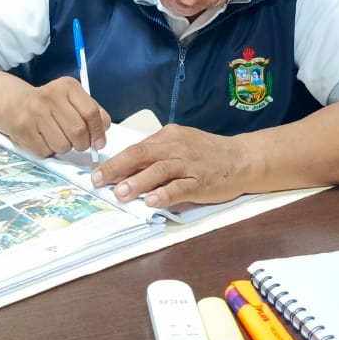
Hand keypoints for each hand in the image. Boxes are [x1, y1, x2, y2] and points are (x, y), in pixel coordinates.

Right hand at [6, 77, 110, 157]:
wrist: (15, 103)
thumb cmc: (51, 105)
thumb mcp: (73, 99)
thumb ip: (92, 111)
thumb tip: (104, 128)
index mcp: (67, 86)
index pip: (91, 113)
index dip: (98, 132)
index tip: (99, 143)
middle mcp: (50, 96)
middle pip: (78, 131)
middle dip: (83, 144)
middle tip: (80, 144)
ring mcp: (35, 113)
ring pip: (63, 145)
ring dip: (65, 147)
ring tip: (59, 138)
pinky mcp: (23, 130)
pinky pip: (46, 152)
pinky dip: (49, 151)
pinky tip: (45, 139)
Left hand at [91, 125, 251, 207]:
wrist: (242, 158)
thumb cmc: (207, 153)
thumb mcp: (180, 144)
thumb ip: (157, 152)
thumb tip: (128, 166)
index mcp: (168, 137)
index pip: (136, 148)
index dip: (115, 161)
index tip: (96, 173)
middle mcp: (176, 148)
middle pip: (142, 155)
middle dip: (117, 168)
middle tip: (97, 181)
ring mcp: (189, 165)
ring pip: (159, 171)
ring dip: (137, 182)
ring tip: (120, 193)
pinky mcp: (201, 182)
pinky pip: (180, 188)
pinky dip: (165, 194)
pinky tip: (151, 202)